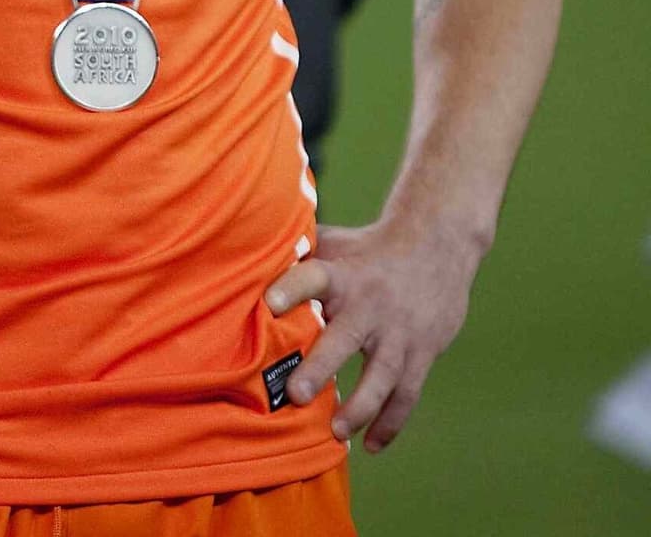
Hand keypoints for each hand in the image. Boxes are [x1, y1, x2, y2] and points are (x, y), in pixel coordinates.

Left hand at [264, 219, 481, 452]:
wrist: (438, 243)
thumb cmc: (370, 247)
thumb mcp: (337, 243)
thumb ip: (300, 255)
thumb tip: (249, 260)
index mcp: (344, 274)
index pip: (314, 277)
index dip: (292, 288)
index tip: (269, 303)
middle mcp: (371, 304)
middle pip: (345, 336)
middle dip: (321, 366)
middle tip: (296, 393)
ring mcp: (400, 332)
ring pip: (382, 375)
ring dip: (360, 408)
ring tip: (336, 432)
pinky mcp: (422, 352)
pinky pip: (406, 394)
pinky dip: (390, 423)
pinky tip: (371, 445)